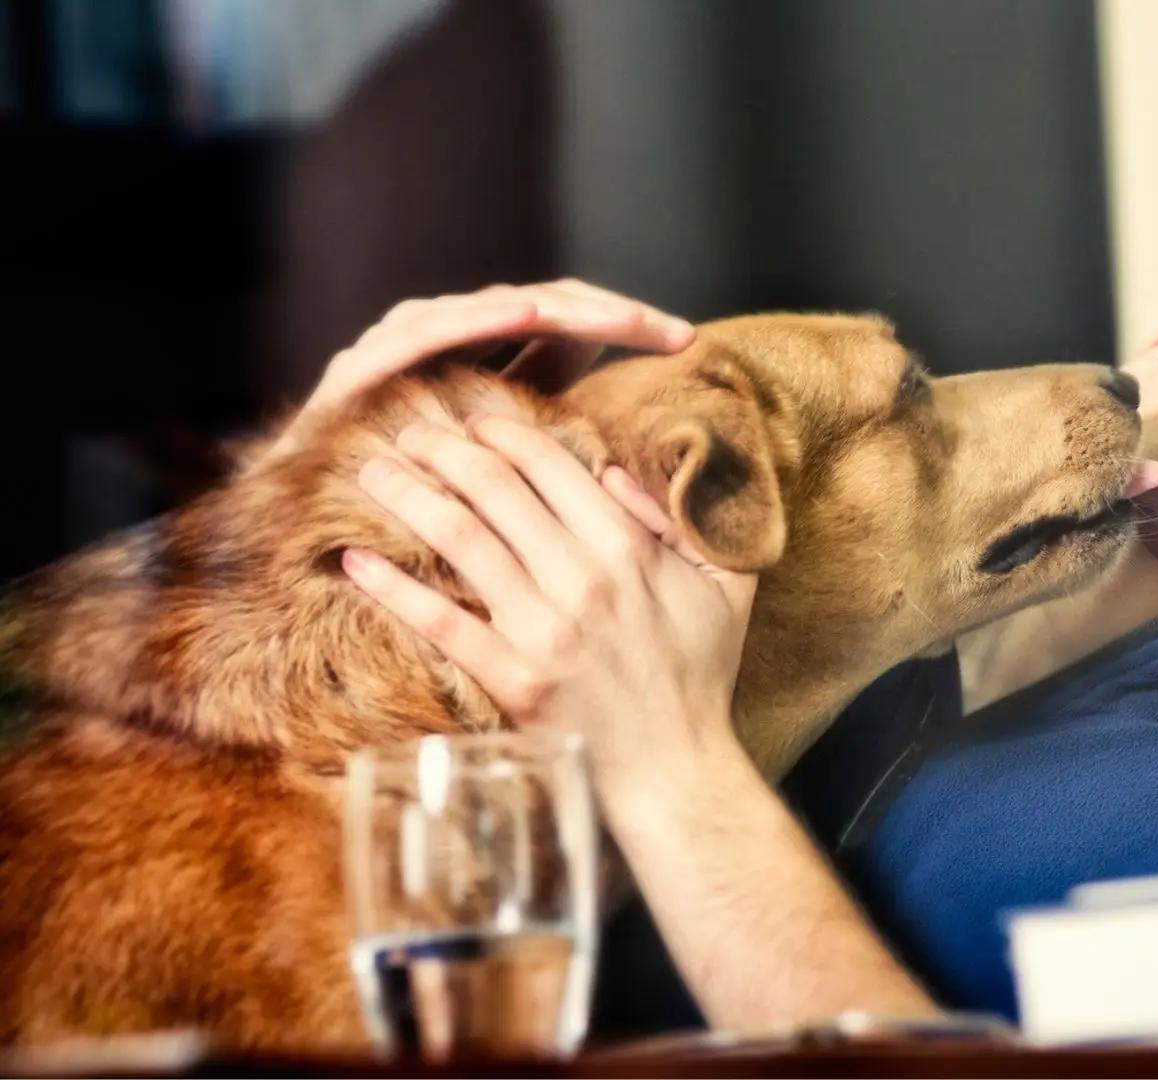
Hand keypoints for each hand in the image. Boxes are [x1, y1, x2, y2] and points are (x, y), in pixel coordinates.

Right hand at [261, 280, 693, 466]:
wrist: (298, 533)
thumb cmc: (407, 506)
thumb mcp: (498, 471)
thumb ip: (549, 434)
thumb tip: (627, 433)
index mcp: (481, 356)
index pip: (568, 324)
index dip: (626, 325)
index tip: (688, 342)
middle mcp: (444, 339)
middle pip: (542, 307)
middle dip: (609, 312)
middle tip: (670, 328)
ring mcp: (401, 344)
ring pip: (494, 308)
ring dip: (561, 308)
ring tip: (618, 315)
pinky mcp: (364, 364)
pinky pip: (431, 332)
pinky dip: (480, 317)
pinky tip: (527, 311)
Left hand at [341, 415, 756, 787]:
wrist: (675, 767)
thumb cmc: (699, 673)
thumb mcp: (725, 584)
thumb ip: (677, 522)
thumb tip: (612, 472)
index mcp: (630, 550)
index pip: (552, 466)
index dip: (505, 433)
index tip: (475, 419)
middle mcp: (582, 580)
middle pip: (494, 488)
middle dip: (442, 449)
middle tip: (408, 431)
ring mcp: (543, 630)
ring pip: (460, 538)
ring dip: (408, 495)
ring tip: (371, 472)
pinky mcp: (511, 679)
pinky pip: (442, 623)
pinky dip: (393, 588)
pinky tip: (356, 560)